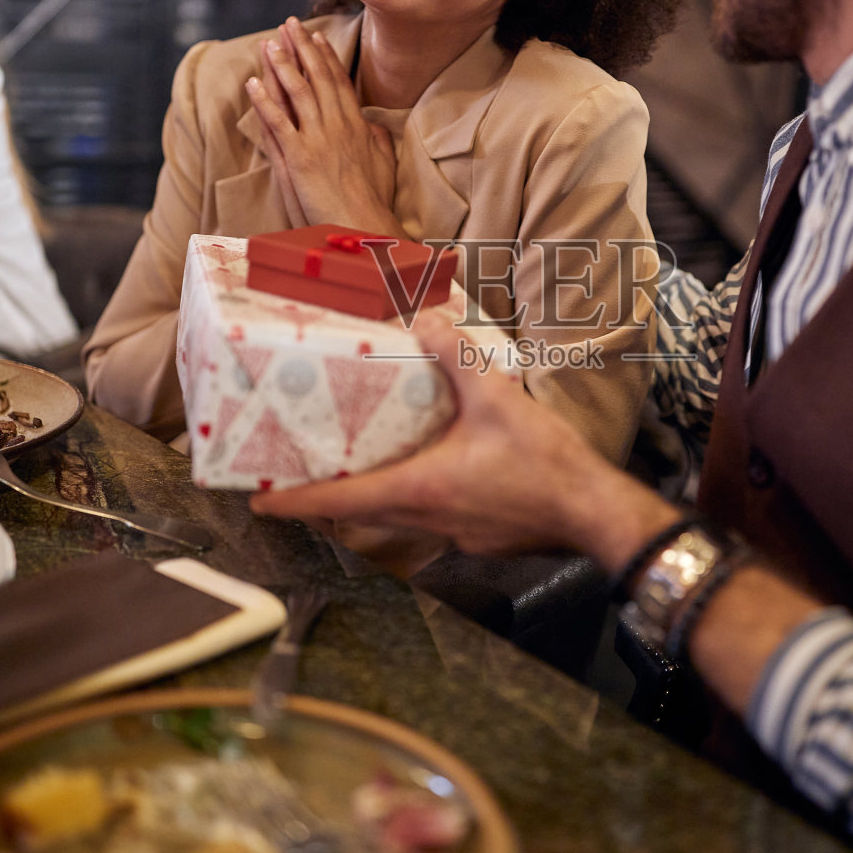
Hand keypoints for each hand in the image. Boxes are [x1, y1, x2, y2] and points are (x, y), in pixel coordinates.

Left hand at [246, 17, 398, 233]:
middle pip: (318, 79)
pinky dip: (264, 102)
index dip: (327, 58)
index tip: (317, 37)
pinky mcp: (301, 158)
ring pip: (298, 93)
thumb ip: (378, 142)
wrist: (366, 225)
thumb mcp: (384, 165)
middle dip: (303, 48)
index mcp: (357, 127)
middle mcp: (339, 127)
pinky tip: (252, 84)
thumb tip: (376, 126)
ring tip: (269, 43)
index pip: (340, 84)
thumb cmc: (375, 202)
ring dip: (282, 65)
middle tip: (290, 23)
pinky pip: (279, 123)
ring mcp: (319, 140)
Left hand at [250, 311, 679, 566]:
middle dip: (324, 497)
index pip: (337, 501)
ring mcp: (452, 532)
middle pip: (357, 515)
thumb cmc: (547, 467)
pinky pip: (429, 517)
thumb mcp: (497, 399)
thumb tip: (426, 318)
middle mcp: (425, 519)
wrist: (595, 513)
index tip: (257, 497)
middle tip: (298, 474)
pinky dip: (413, 497)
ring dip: (370, 497)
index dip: (292, 499)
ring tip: (358, 466)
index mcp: (418, 489)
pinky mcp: (477, 534)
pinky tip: (431, 470)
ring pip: (393, 518)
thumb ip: (457, 357)